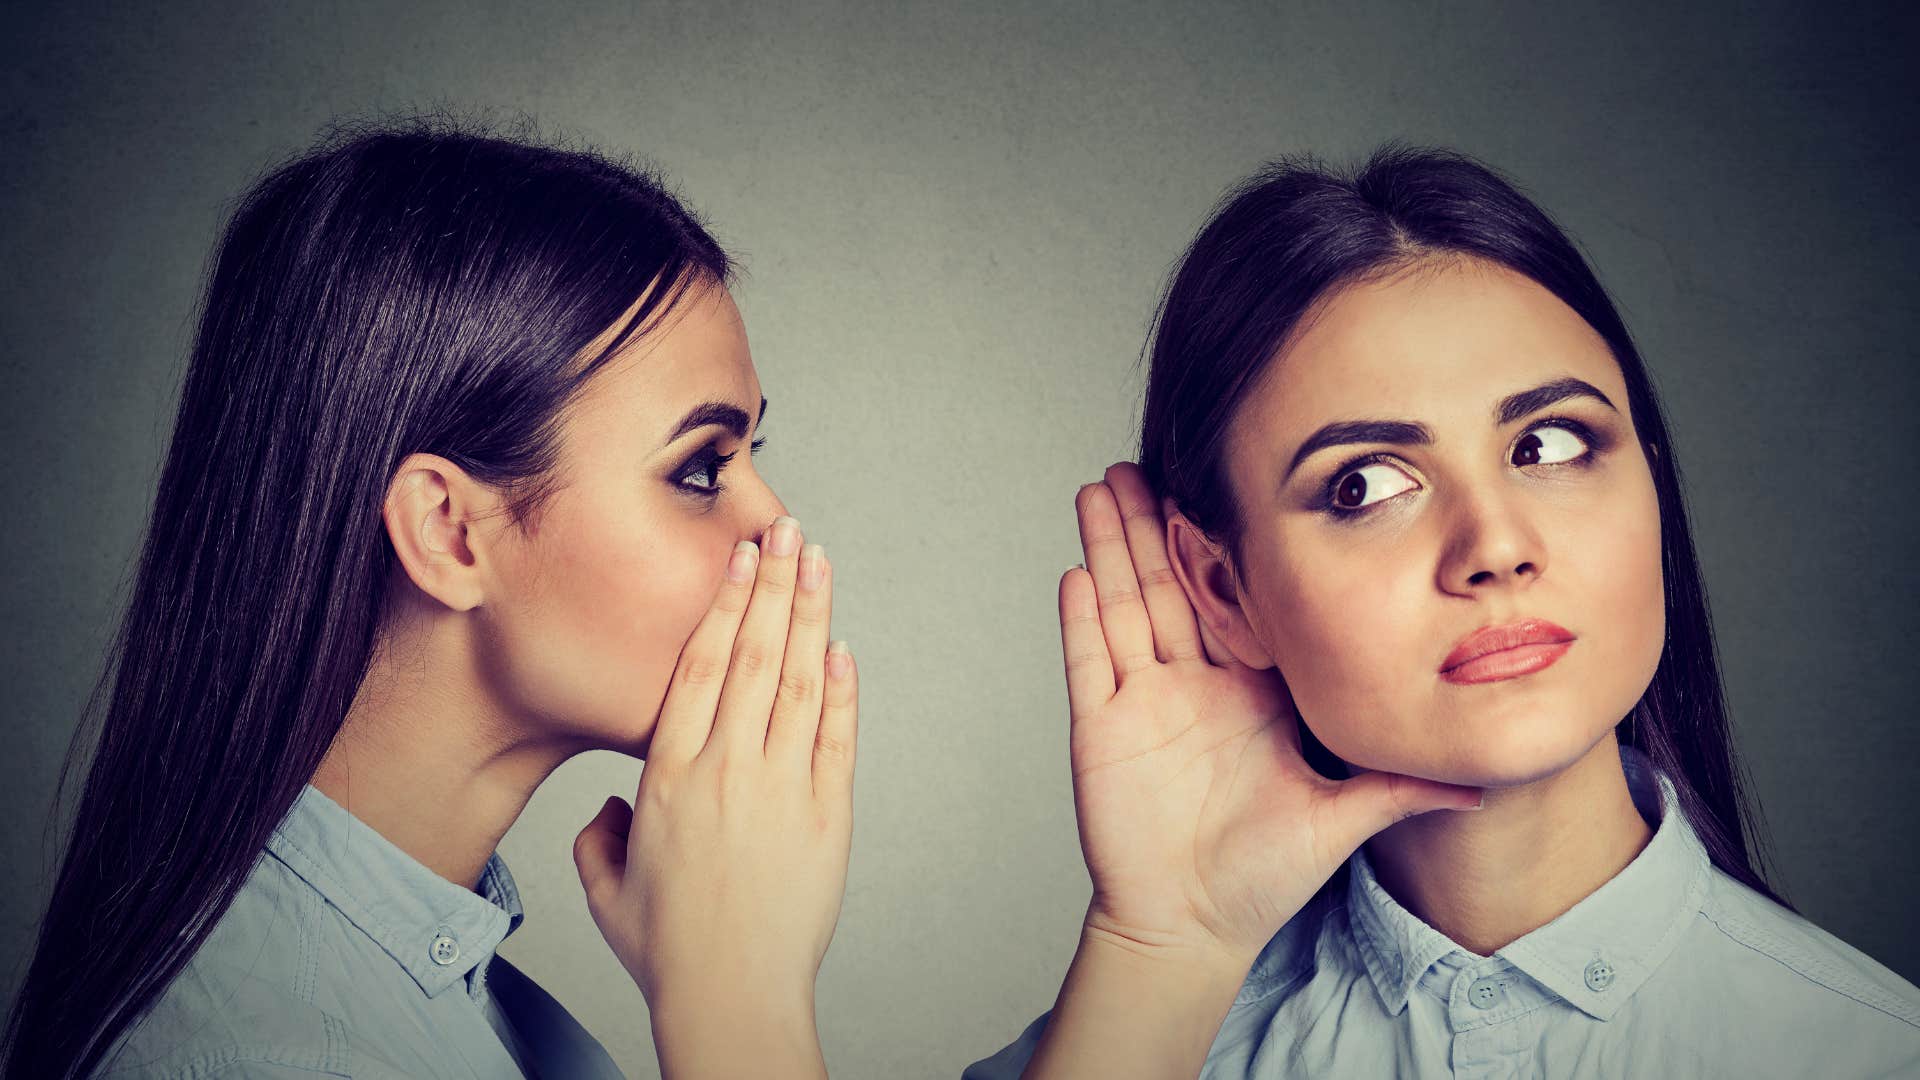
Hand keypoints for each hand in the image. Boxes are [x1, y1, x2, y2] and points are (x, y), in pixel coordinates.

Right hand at [571, 516, 856, 1078]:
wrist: (731, 994)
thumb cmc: (671, 950)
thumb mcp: (607, 890)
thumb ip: (600, 839)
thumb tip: (612, 811)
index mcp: (668, 774)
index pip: (700, 665)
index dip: (722, 603)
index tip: (737, 559)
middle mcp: (726, 767)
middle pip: (753, 653)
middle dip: (772, 583)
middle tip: (787, 531)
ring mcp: (782, 786)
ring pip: (798, 680)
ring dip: (810, 614)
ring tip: (818, 562)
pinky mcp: (829, 814)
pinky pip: (837, 736)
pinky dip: (841, 688)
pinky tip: (842, 647)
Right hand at [1062, 464, 1478, 967]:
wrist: (1194, 926)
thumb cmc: (1261, 875)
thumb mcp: (1341, 818)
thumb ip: (1400, 789)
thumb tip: (1481, 781)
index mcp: (1247, 691)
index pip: (1234, 602)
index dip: (1224, 547)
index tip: (1223, 488)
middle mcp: (1192, 685)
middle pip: (1168, 585)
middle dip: (1151, 523)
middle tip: (1141, 458)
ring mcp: (1143, 705)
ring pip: (1123, 608)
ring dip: (1110, 548)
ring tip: (1098, 487)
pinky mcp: (1103, 732)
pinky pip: (1089, 665)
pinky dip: (1081, 620)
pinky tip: (1076, 571)